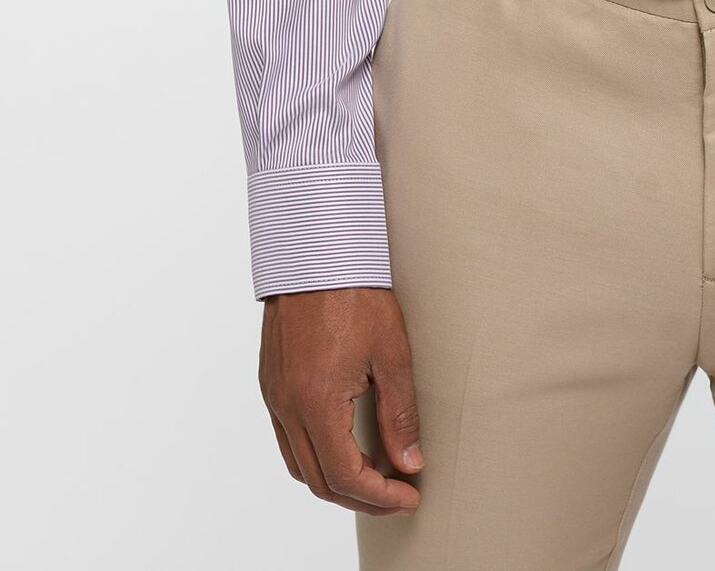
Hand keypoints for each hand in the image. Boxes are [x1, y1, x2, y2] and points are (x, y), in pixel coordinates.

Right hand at [258, 286, 423, 515]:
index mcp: (315, 402)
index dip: (380, 497)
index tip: (410, 496)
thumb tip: (409, 463)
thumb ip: (399, 414)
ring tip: (375, 477)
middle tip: (397, 497)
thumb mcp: (392, 353)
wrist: (316, 249)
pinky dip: (315, 455)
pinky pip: (287, 438)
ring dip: (335, 481)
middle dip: (360, 498)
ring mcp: (274, 394)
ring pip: (298, 464)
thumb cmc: (357, 292)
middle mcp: (287, 406)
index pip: (345, 476)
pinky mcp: (271, 381)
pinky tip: (344, 445)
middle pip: (318, 481)